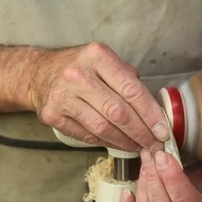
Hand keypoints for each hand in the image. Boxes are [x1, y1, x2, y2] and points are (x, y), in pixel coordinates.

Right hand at [28, 42, 168, 150]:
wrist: (39, 73)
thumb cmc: (79, 67)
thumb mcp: (104, 60)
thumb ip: (127, 79)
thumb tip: (154, 110)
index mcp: (97, 56)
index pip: (131, 89)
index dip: (150, 114)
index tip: (162, 129)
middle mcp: (77, 74)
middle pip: (118, 112)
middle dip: (141, 132)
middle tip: (154, 143)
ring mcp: (62, 95)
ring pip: (102, 127)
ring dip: (125, 141)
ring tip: (138, 146)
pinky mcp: (52, 114)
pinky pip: (86, 135)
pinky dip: (105, 142)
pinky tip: (117, 143)